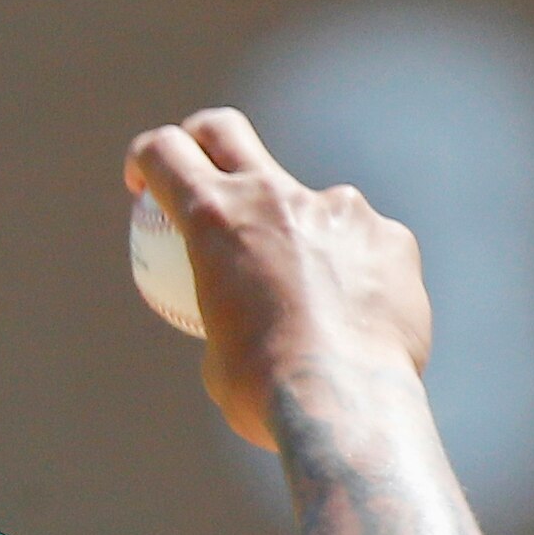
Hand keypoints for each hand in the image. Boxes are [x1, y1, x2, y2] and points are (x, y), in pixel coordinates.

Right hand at [125, 108, 431, 453]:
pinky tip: (357, 320)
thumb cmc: (262, 390)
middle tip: (205, 176)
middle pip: (226, 131)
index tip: (143, 187)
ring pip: (308, 209)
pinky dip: (354, 275)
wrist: (345, 402)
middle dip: (203, 139)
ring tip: (314, 307)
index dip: (145, 160)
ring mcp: (339, 210)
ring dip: (301, 242)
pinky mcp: (390, 236)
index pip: (164, 154)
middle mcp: (275, 197)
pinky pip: (363, 247)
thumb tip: (242, 313)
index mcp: (215, 220)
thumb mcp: (218, 354)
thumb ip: (228, 310)